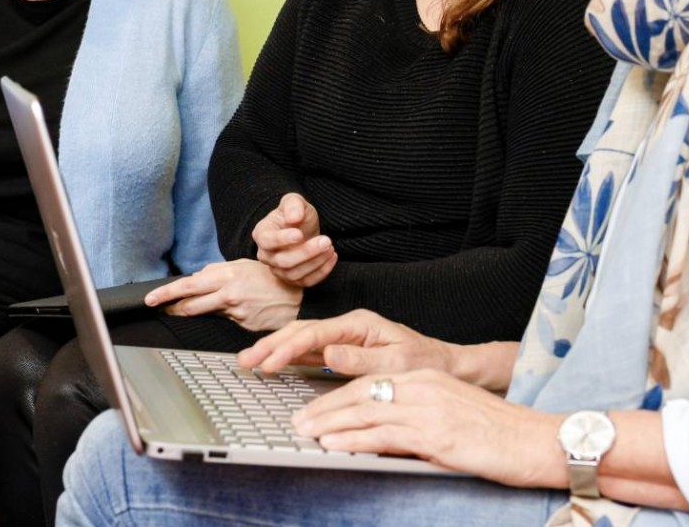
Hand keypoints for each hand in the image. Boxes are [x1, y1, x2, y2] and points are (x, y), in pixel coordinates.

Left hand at [145, 259, 300, 331]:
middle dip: (170, 306)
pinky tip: (224, 311)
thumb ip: (217, 271)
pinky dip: (217, 315)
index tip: (151, 298)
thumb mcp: (242, 265)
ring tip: (179, 310)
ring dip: (187, 312)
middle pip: (189, 303)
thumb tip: (197, 277)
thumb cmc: (269, 278)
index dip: (166, 292)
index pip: (188, 285)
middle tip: (158, 307)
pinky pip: (221, 319)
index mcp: (226, 274)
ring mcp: (234, 311)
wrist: (295, 297)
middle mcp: (227, 293)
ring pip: (202, 313)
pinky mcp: (241, 324)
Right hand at [238, 309, 459, 379]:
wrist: (445, 365)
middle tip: (244, 360)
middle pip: (301, 332)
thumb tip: (328, 353)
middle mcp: (349, 327)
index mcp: (360, 323)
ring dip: (274, 350)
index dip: (288, 348)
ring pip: (301, 340)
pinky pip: (310, 352)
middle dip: (271, 345)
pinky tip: (273, 363)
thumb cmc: (425, 363)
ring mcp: (345, 338)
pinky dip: (289, 357)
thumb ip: (362, 358)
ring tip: (249, 361)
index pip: (314, 333)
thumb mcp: (397, 362)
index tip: (268, 363)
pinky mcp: (344, 351)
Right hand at [252, 193, 336, 286]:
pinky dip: (321, 272)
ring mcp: (278, 270)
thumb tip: (293, 218)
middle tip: (326, 240)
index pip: (267, 241)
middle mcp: (266, 255)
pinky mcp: (292, 280)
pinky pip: (306, 282)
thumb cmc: (296, 214)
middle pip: (282, 261)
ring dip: (315, 262)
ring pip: (294, 274)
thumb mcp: (295, 201)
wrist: (304, 228)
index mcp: (262, 234)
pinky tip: (332, 257)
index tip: (300, 234)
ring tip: (330, 247)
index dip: (282, 239)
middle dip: (306, 252)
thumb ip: (293, 205)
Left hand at [291, 369, 564, 487]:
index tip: (315, 410)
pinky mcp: (434, 434)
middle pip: (360, 394)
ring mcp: (428, 409)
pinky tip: (332, 444)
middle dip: (324, 408)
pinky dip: (352, 439)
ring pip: (365, 412)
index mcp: (428, 380)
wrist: (536, 441)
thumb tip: (385, 433)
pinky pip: (383, 435)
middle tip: (298, 421)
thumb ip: (419, 417)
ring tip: (304, 432)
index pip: (371, 384)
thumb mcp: (452, 416)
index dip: (337, 397)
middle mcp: (424, 388)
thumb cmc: (500, 434)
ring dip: (328, 424)